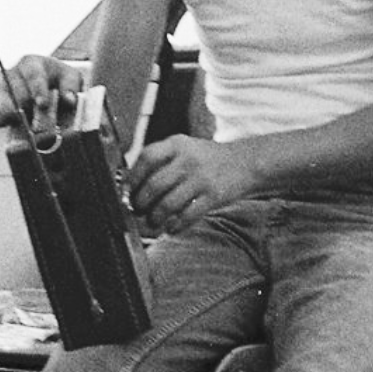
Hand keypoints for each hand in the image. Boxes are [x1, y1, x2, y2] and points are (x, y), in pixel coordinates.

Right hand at [0, 55, 82, 134]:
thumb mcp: (70, 77)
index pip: (33, 75)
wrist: (48, 85)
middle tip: (39, 123)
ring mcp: (1, 90)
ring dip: (15, 115)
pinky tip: (6, 125)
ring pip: (3, 103)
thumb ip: (71, 86)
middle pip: (16, 91)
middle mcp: (13, 74)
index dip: (37, 90)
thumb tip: (69, 100)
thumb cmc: (58, 80)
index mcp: (31, 63)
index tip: (43, 104)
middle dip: (27, 107)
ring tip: (28, 126)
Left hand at [131, 135, 256, 234]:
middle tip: (137, 210)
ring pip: (168, 203)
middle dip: (141, 202)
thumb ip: (163, 161)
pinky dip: (175, 225)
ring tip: (153, 222)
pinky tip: (172, 227)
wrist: (247, 163)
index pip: (146, 157)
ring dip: (156, 217)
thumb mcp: (186, 149)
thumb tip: (132, 185)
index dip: (132, 176)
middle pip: (154, 184)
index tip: (126, 190)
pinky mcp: (214, 195)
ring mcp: (202, 178)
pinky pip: (187, 215)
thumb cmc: (210, 159)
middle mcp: (189, 159)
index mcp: (178, 144)